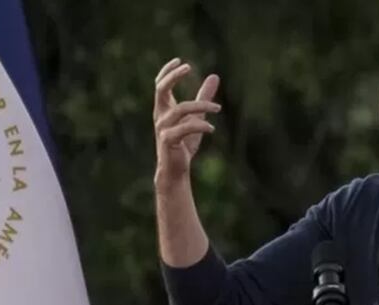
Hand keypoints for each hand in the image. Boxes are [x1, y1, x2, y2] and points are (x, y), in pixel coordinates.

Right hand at [153, 58, 220, 185]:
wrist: (175, 169)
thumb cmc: (183, 143)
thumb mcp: (196, 116)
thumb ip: (203, 97)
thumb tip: (214, 76)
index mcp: (163, 109)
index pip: (160, 84)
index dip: (167, 71)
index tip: (180, 61)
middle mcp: (160, 115)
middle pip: (161, 89)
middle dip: (173, 76)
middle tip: (188, 67)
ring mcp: (163, 128)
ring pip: (181, 109)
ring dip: (201, 106)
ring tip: (218, 108)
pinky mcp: (168, 140)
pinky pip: (185, 128)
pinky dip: (201, 126)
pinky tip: (211, 129)